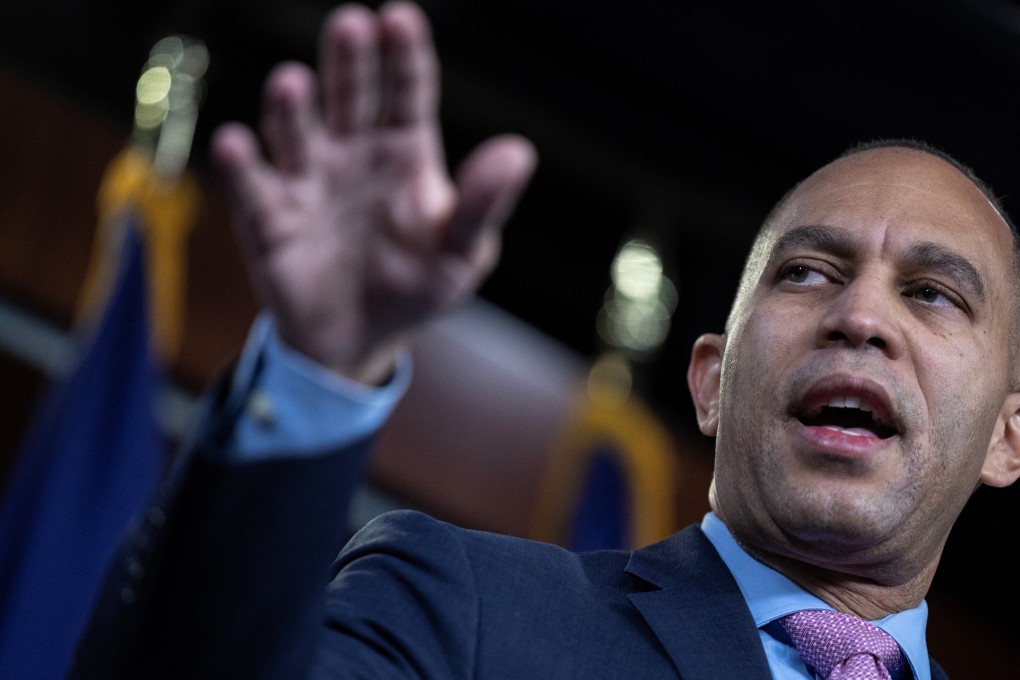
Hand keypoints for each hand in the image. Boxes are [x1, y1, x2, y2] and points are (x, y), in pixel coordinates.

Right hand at [210, 1, 536, 383]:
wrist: (361, 340)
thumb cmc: (416, 286)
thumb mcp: (461, 253)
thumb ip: (482, 206)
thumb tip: (519, 153)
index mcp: (404, 150)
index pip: (406, 92)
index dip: (405, 56)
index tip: (400, 19)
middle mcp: (352, 151)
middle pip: (349, 94)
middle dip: (348, 62)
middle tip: (350, 26)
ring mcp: (307, 179)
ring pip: (295, 130)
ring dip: (292, 107)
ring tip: (293, 85)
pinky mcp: (269, 217)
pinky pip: (252, 187)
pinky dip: (240, 166)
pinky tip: (235, 147)